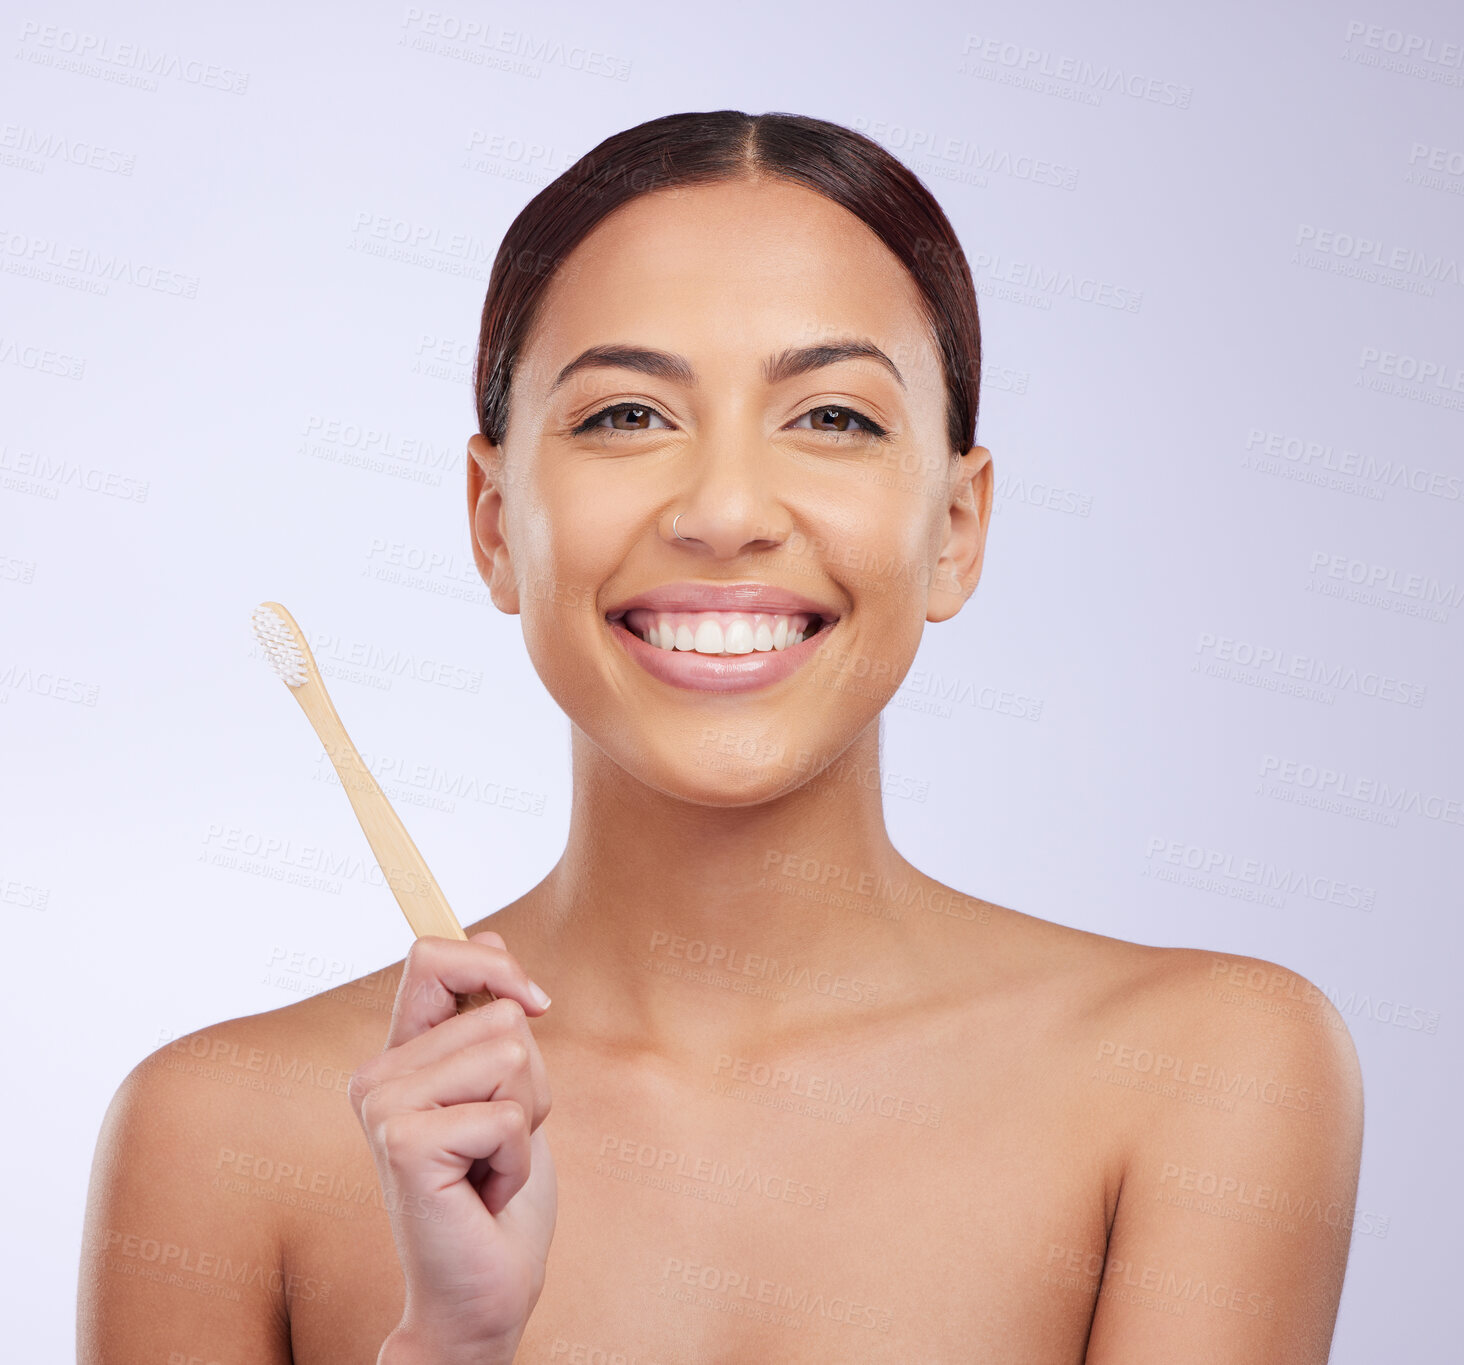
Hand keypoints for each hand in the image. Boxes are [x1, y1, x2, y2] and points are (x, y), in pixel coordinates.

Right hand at [350, 931, 556, 1363]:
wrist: (483, 1290)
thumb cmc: (497, 1190)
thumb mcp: (507, 1084)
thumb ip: (488, 1016)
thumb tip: (489, 936)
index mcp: (400, 1054)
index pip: (432, 956)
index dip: (492, 964)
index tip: (535, 1003)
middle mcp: (378, 1076)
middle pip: (498, 1012)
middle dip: (531, 1078)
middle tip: (498, 1140)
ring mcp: (384, 1109)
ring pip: (511, 1055)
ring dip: (527, 1117)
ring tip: (491, 1165)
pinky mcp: (405, 1144)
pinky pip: (507, 1115)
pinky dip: (519, 1160)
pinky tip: (486, 1193)